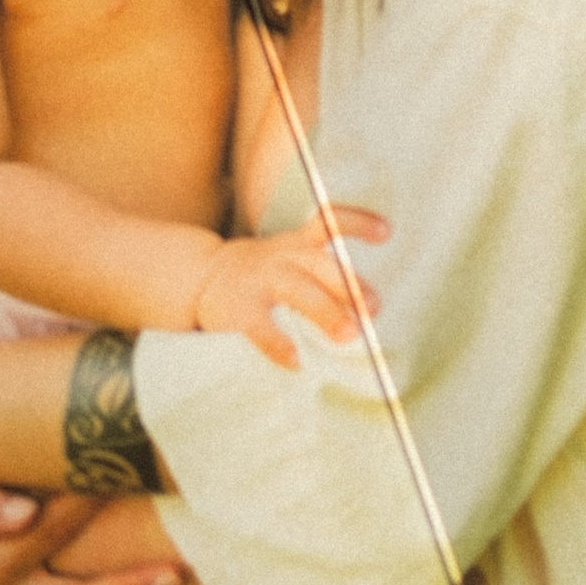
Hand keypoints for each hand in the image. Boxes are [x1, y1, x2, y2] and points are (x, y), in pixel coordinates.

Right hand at [190, 210, 386, 367]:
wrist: (200, 276)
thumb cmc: (264, 271)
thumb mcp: (290, 256)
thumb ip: (323, 271)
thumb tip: (368, 305)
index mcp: (297, 243)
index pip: (327, 223)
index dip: (357, 223)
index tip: (385, 232)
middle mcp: (282, 258)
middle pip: (321, 266)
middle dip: (350, 286)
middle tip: (374, 309)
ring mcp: (260, 283)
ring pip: (297, 292)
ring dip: (325, 313)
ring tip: (348, 335)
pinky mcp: (239, 311)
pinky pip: (262, 329)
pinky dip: (279, 345)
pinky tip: (297, 361)